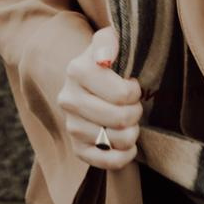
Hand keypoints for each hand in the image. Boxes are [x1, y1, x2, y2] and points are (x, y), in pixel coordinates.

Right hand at [57, 25, 146, 169]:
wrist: (94, 83)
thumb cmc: (112, 61)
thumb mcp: (113, 41)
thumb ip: (111, 42)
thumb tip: (104, 58)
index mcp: (76, 70)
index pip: (122, 94)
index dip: (135, 92)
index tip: (132, 86)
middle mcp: (68, 99)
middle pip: (120, 119)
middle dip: (135, 113)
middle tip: (133, 105)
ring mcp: (71, 125)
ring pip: (116, 141)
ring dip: (132, 133)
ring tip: (129, 122)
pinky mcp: (77, 148)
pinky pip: (108, 162)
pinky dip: (124, 156)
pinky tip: (126, 144)